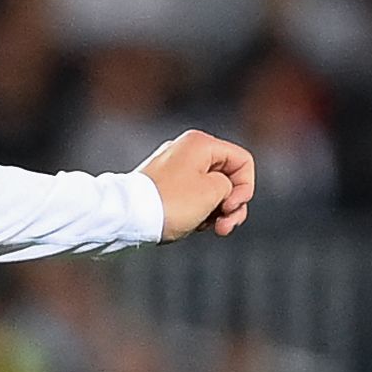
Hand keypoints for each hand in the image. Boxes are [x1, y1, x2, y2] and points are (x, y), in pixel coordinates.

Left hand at [139, 130, 255, 238]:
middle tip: (224, 227)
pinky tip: (189, 225)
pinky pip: (191, 197)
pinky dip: (196, 212)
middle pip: (227, 176)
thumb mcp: (213, 192)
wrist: (126, 216)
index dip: (245, 187)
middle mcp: (187, 150)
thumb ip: (231, 187)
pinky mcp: (163, 186)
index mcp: (201, 143)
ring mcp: (173, 168)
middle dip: (231, 205)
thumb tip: (223, 191)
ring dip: (215, 212)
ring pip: (210, 190)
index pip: (243, 161)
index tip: (231, 207)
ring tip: (204, 228)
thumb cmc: (170, 203)